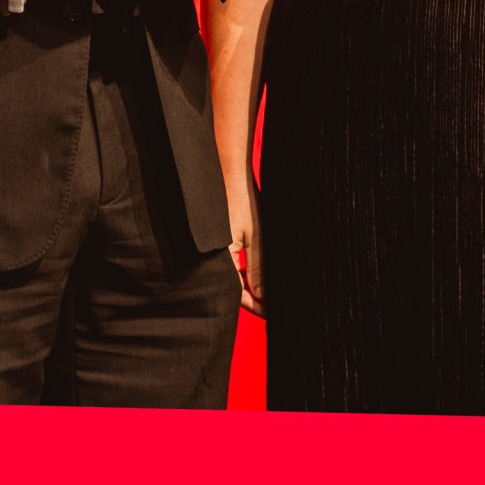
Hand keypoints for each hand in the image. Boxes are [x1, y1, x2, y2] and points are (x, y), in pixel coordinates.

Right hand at [226, 182, 263, 315]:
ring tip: (268, 295)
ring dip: (248, 286)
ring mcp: (215, 248)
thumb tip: (264, 298)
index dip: (255, 305)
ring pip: (232, 276)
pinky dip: (241, 271)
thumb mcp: (255, 236)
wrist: (226, 170)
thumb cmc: (240, 200)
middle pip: (233, 287)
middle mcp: (212, 256)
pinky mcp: (218, 240)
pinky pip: (229, 263)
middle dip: (252, 299)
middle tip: (272, 308)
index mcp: (219, 258)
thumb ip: (258, 269)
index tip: (270, 314)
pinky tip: (255, 275)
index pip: (236, 293)